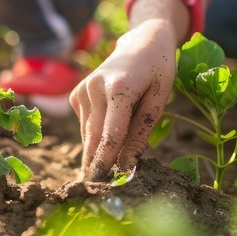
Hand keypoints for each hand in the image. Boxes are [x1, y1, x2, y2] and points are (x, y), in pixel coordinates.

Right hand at [69, 20, 176, 180]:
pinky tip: (108, 131)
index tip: (105, 186)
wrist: (142, 41)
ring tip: (102, 175)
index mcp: (119, 87)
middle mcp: (95, 87)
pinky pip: (86, 124)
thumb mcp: (159, 100)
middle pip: (94, 137)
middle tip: (96, 193)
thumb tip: (127, 166)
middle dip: (96, 165)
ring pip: (89, 133)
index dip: (107, 162)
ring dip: (96, 153)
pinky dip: (96, 135)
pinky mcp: (77, 93)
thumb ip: (141, 133)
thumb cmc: (158, 70)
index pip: (111, 134)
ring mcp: (83, 89)